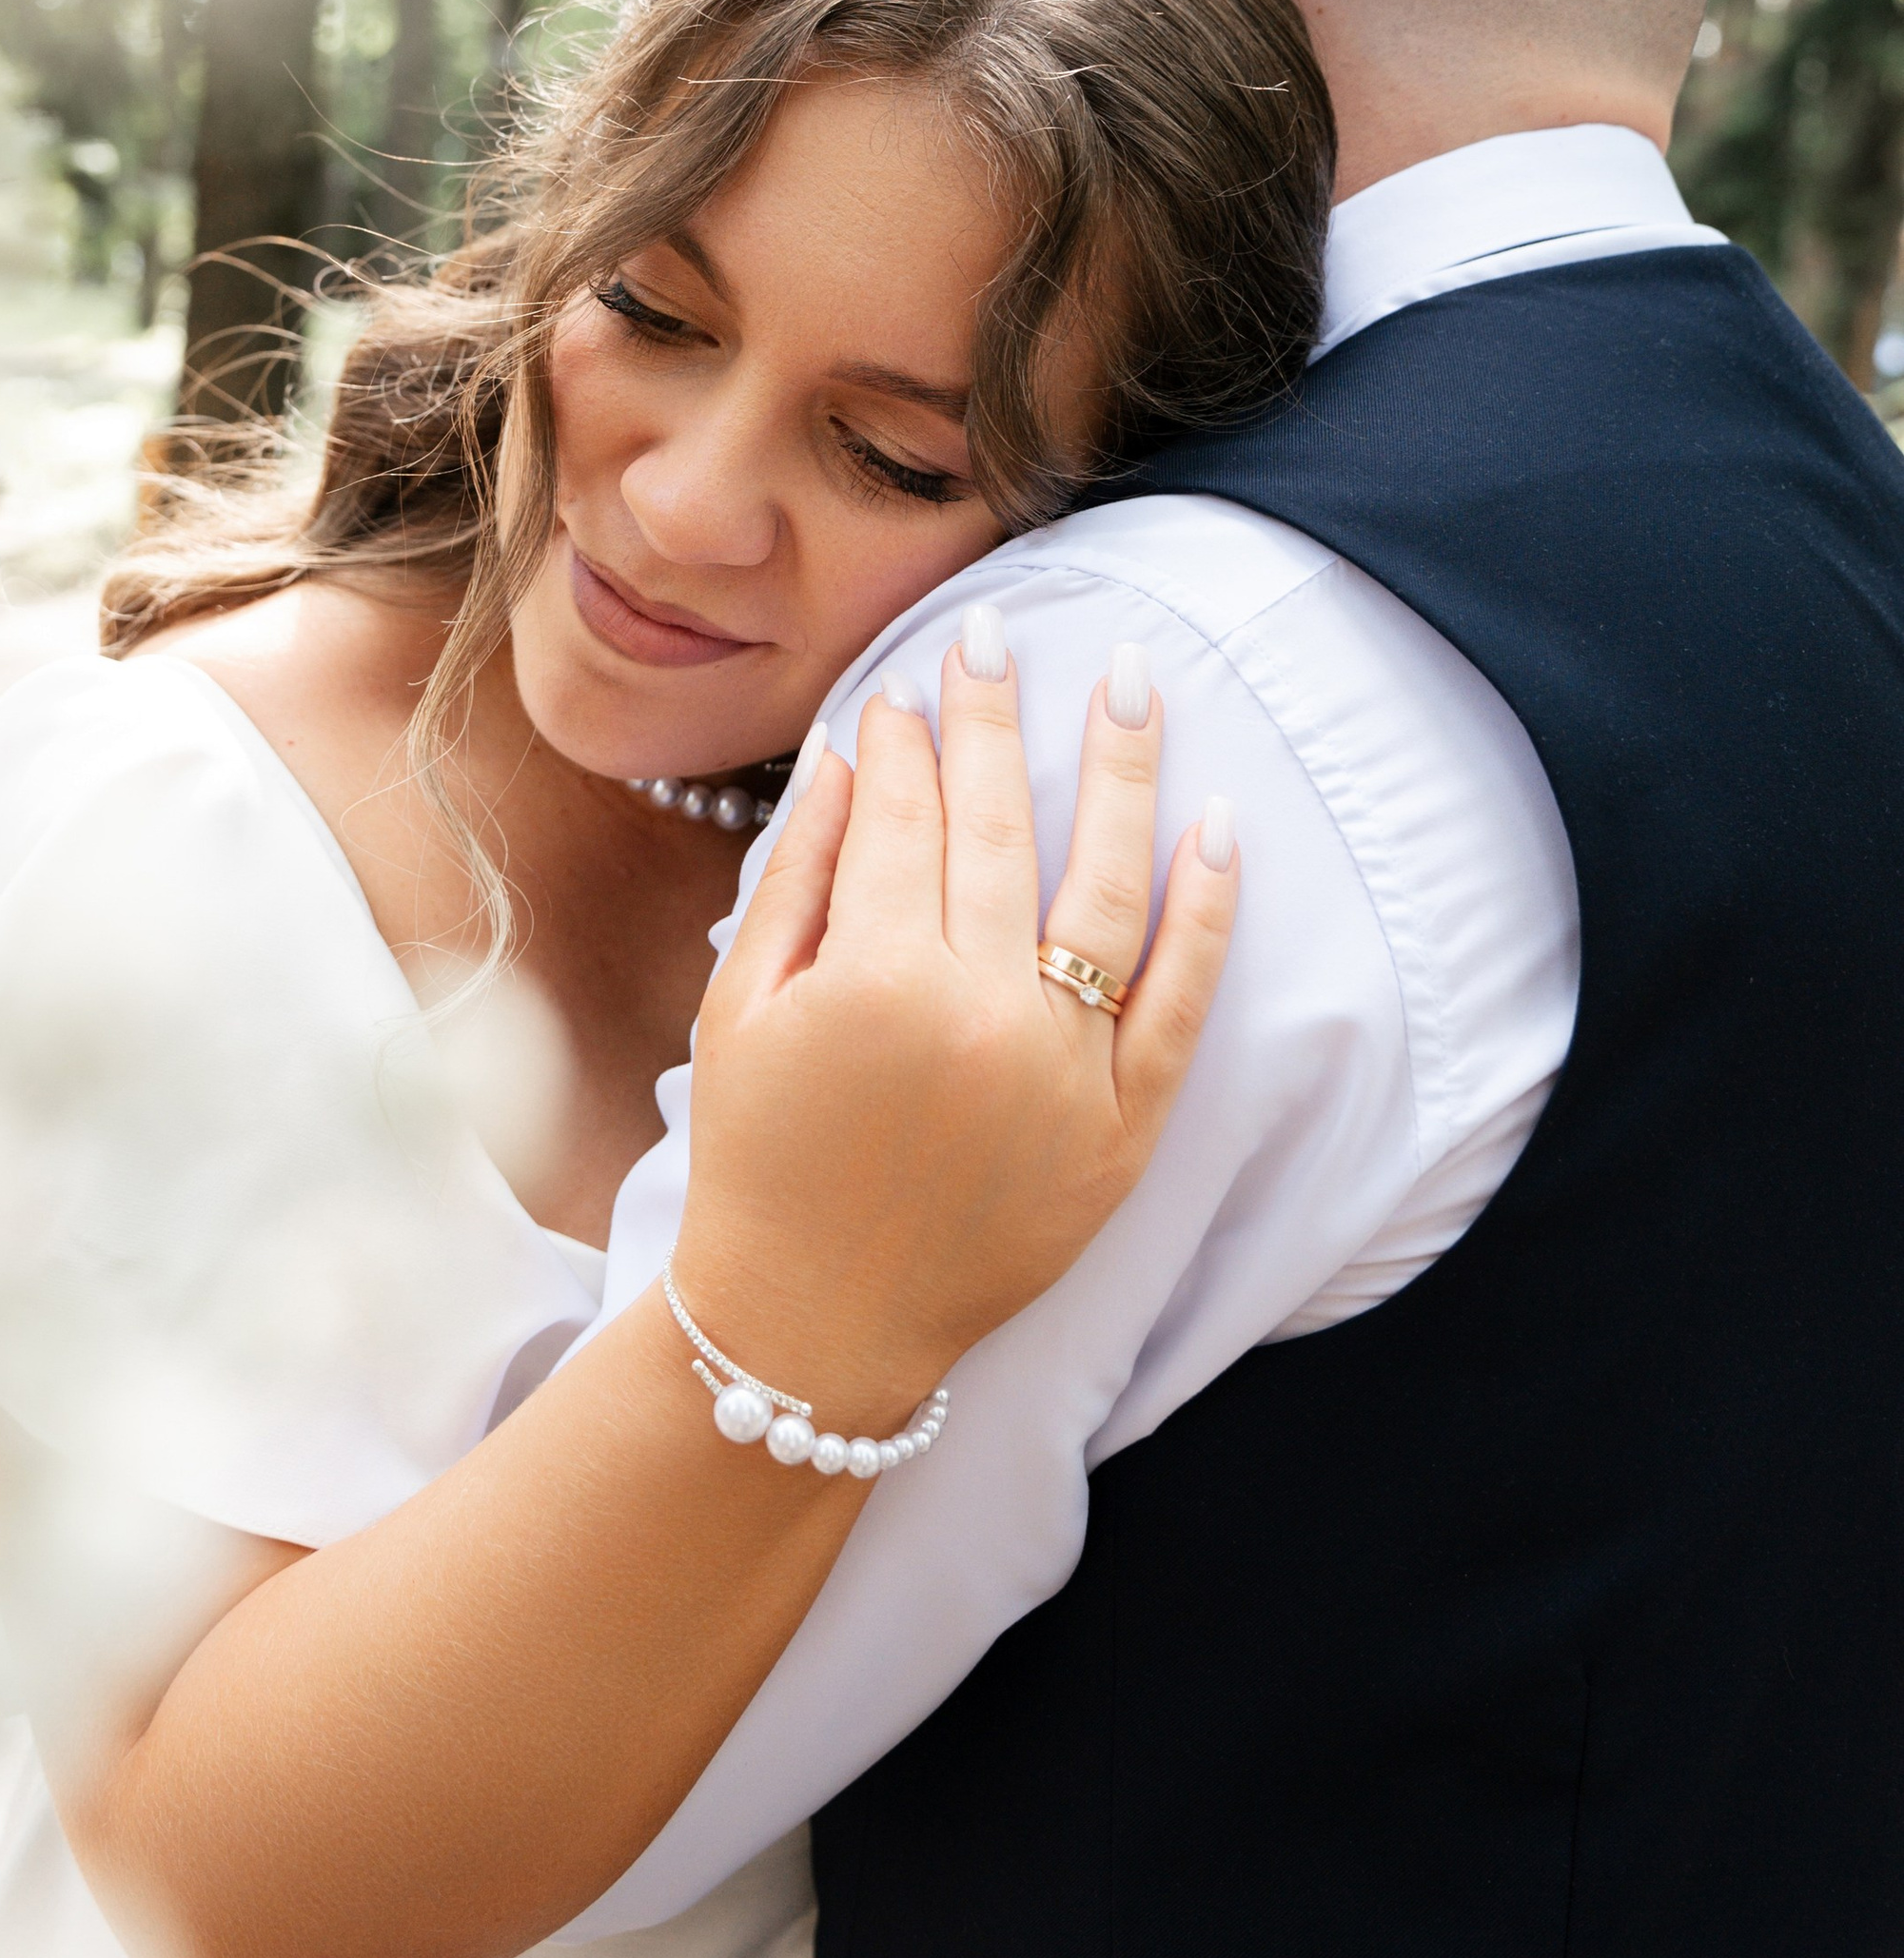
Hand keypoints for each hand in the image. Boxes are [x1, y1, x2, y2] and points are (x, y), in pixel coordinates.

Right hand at [674, 629, 1236, 1433]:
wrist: (813, 1326)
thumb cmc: (758, 1159)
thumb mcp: (740, 1010)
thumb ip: (798, 875)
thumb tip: (849, 748)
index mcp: (875, 980)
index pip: (898, 816)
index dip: (899, 740)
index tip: (903, 689)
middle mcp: (980, 1013)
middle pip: (998, 826)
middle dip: (992, 716)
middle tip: (998, 631)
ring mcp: (1063, 1071)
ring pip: (1106, 885)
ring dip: (1121, 769)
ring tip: (1130, 678)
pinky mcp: (1121, 1128)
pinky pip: (1182, 1001)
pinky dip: (1208, 911)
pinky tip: (1217, 824)